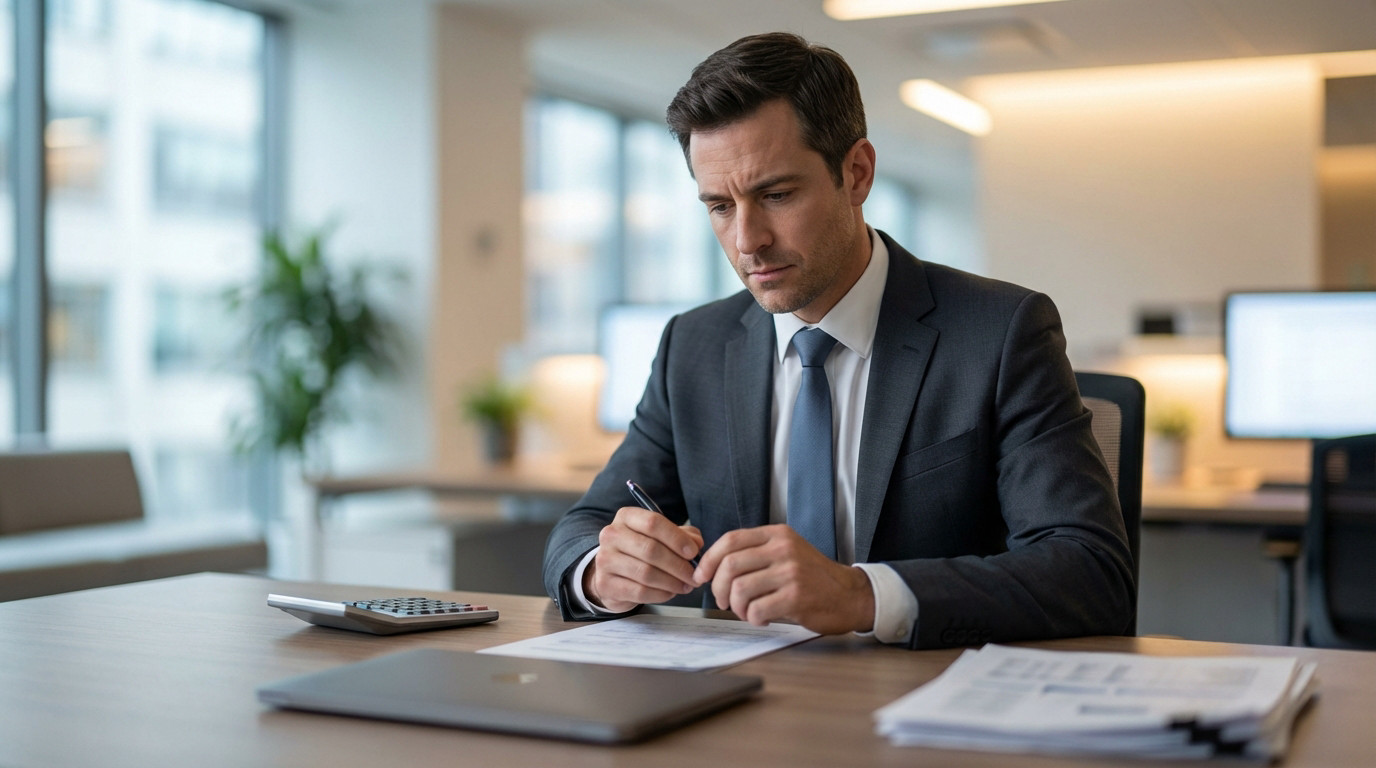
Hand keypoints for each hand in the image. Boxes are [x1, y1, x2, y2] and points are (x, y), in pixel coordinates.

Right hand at [583, 506, 702, 612]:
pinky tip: (670, 592)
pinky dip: (661, 594)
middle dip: (678, 565)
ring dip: (672, 582)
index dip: (676, 538)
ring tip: (685, 585)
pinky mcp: (606, 584)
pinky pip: (640, 591)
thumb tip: (696, 544)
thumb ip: (683, 535)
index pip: (653, 522)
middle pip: (650, 550)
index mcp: (626, 517)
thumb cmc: (642, 551)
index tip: (693, 552)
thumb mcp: (662, 536)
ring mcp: (605, 560)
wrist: (614, 573)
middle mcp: (611, 535)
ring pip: (646, 573)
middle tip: (694, 576)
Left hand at [693, 524, 873, 634]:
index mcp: (777, 535)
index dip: (709, 560)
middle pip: (730, 566)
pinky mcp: (796, 597)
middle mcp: (783, 549)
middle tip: (723, 601)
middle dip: (719, 588)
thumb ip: (756, 554)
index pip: (730, 540)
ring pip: (740, 589)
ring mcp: (790, 572)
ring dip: (736, 607)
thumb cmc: (813, 578)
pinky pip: (756, 610)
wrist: (850, 595)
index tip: (701, 576)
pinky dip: (753, 618)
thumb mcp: (786, 553)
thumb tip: (712, 570)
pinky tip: (763, 618)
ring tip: (747, 612)